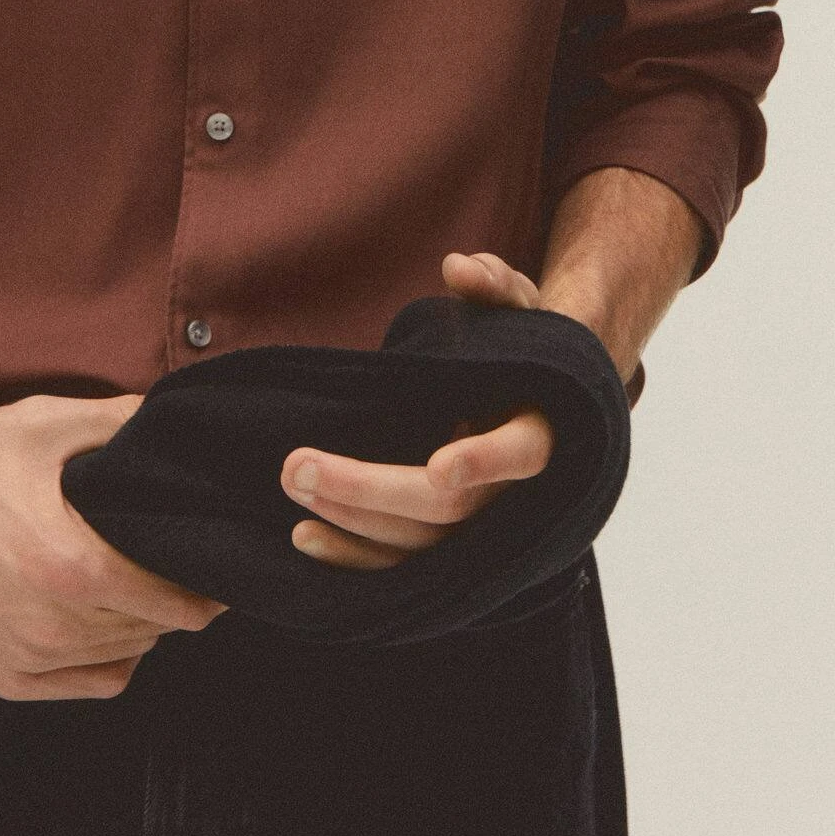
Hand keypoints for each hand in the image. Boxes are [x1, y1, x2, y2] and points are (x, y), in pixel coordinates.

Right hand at [0, 390, 226, 698]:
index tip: (214, 563)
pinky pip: (88, 684)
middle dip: (175, 599)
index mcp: (72, 566)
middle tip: (176, 563)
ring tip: (138, 584)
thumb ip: (119, 422)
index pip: (177, 601)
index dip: (206, 583)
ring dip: (142, 627)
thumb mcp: (42, 424)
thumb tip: (172, 421)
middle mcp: (51, 626)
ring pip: (125, 658)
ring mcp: (24, 658)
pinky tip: (102, 621)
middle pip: (155, 629)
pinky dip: (108, 658)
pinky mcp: (1, 676)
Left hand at [278, 252, 554, 570]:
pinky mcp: (450, 551)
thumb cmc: (522, 351)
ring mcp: (484, 529)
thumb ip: (496, 287)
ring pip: (422, 545)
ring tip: (292, 482)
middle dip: (369, 489)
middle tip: (296, 465)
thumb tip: (460, 267)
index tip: (439, 469)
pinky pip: (403, 568)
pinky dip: (353, 558)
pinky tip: (304, 536)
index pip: (524, 453)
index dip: (485, 461)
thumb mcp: (520, 310)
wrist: (540, 407)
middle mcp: (517, 492)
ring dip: (353, 521)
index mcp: (543, 429)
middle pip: (450, 509)